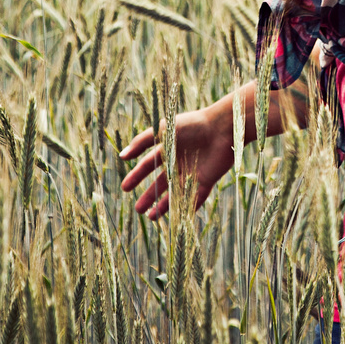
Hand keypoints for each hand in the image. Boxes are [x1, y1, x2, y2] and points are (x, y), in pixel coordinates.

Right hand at [118, 106, 233, 219]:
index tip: (125, 188)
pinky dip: (186, 208)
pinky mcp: (206, 181)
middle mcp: (179, 162)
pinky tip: (176, 217)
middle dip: (149, 196)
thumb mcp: (164, 130)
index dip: (136, 176)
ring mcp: (192, 173)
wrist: (222, 128)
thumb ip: (142, 142)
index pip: (148, 165)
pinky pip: (194, 198)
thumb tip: (122, 156)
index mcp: (168, 149)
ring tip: (151, 218)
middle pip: (160, 183)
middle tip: (137, 209)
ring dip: (163, 206)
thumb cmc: (192, 125)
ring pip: (175, 193)